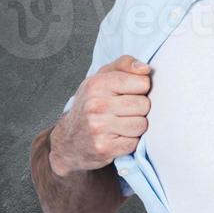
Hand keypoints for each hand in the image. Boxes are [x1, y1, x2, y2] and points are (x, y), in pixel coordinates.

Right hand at [50, 54, 151, 177]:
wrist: (68, 140)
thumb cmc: (91, 104)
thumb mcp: (102, 78)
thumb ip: (124, 65)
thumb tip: (145, 69)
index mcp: (96, 84)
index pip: (142, 83)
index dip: (141, 89)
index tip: (130, 92)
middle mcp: (96, 105)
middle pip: (144, 105)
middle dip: (139, 109)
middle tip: (124, 111)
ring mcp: (98, 127)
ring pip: (141, 125)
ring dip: (136, 126)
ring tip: (121, 124)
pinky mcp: (104, 148)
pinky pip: (134, 143)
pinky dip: (129, 142)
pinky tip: (117, 137)